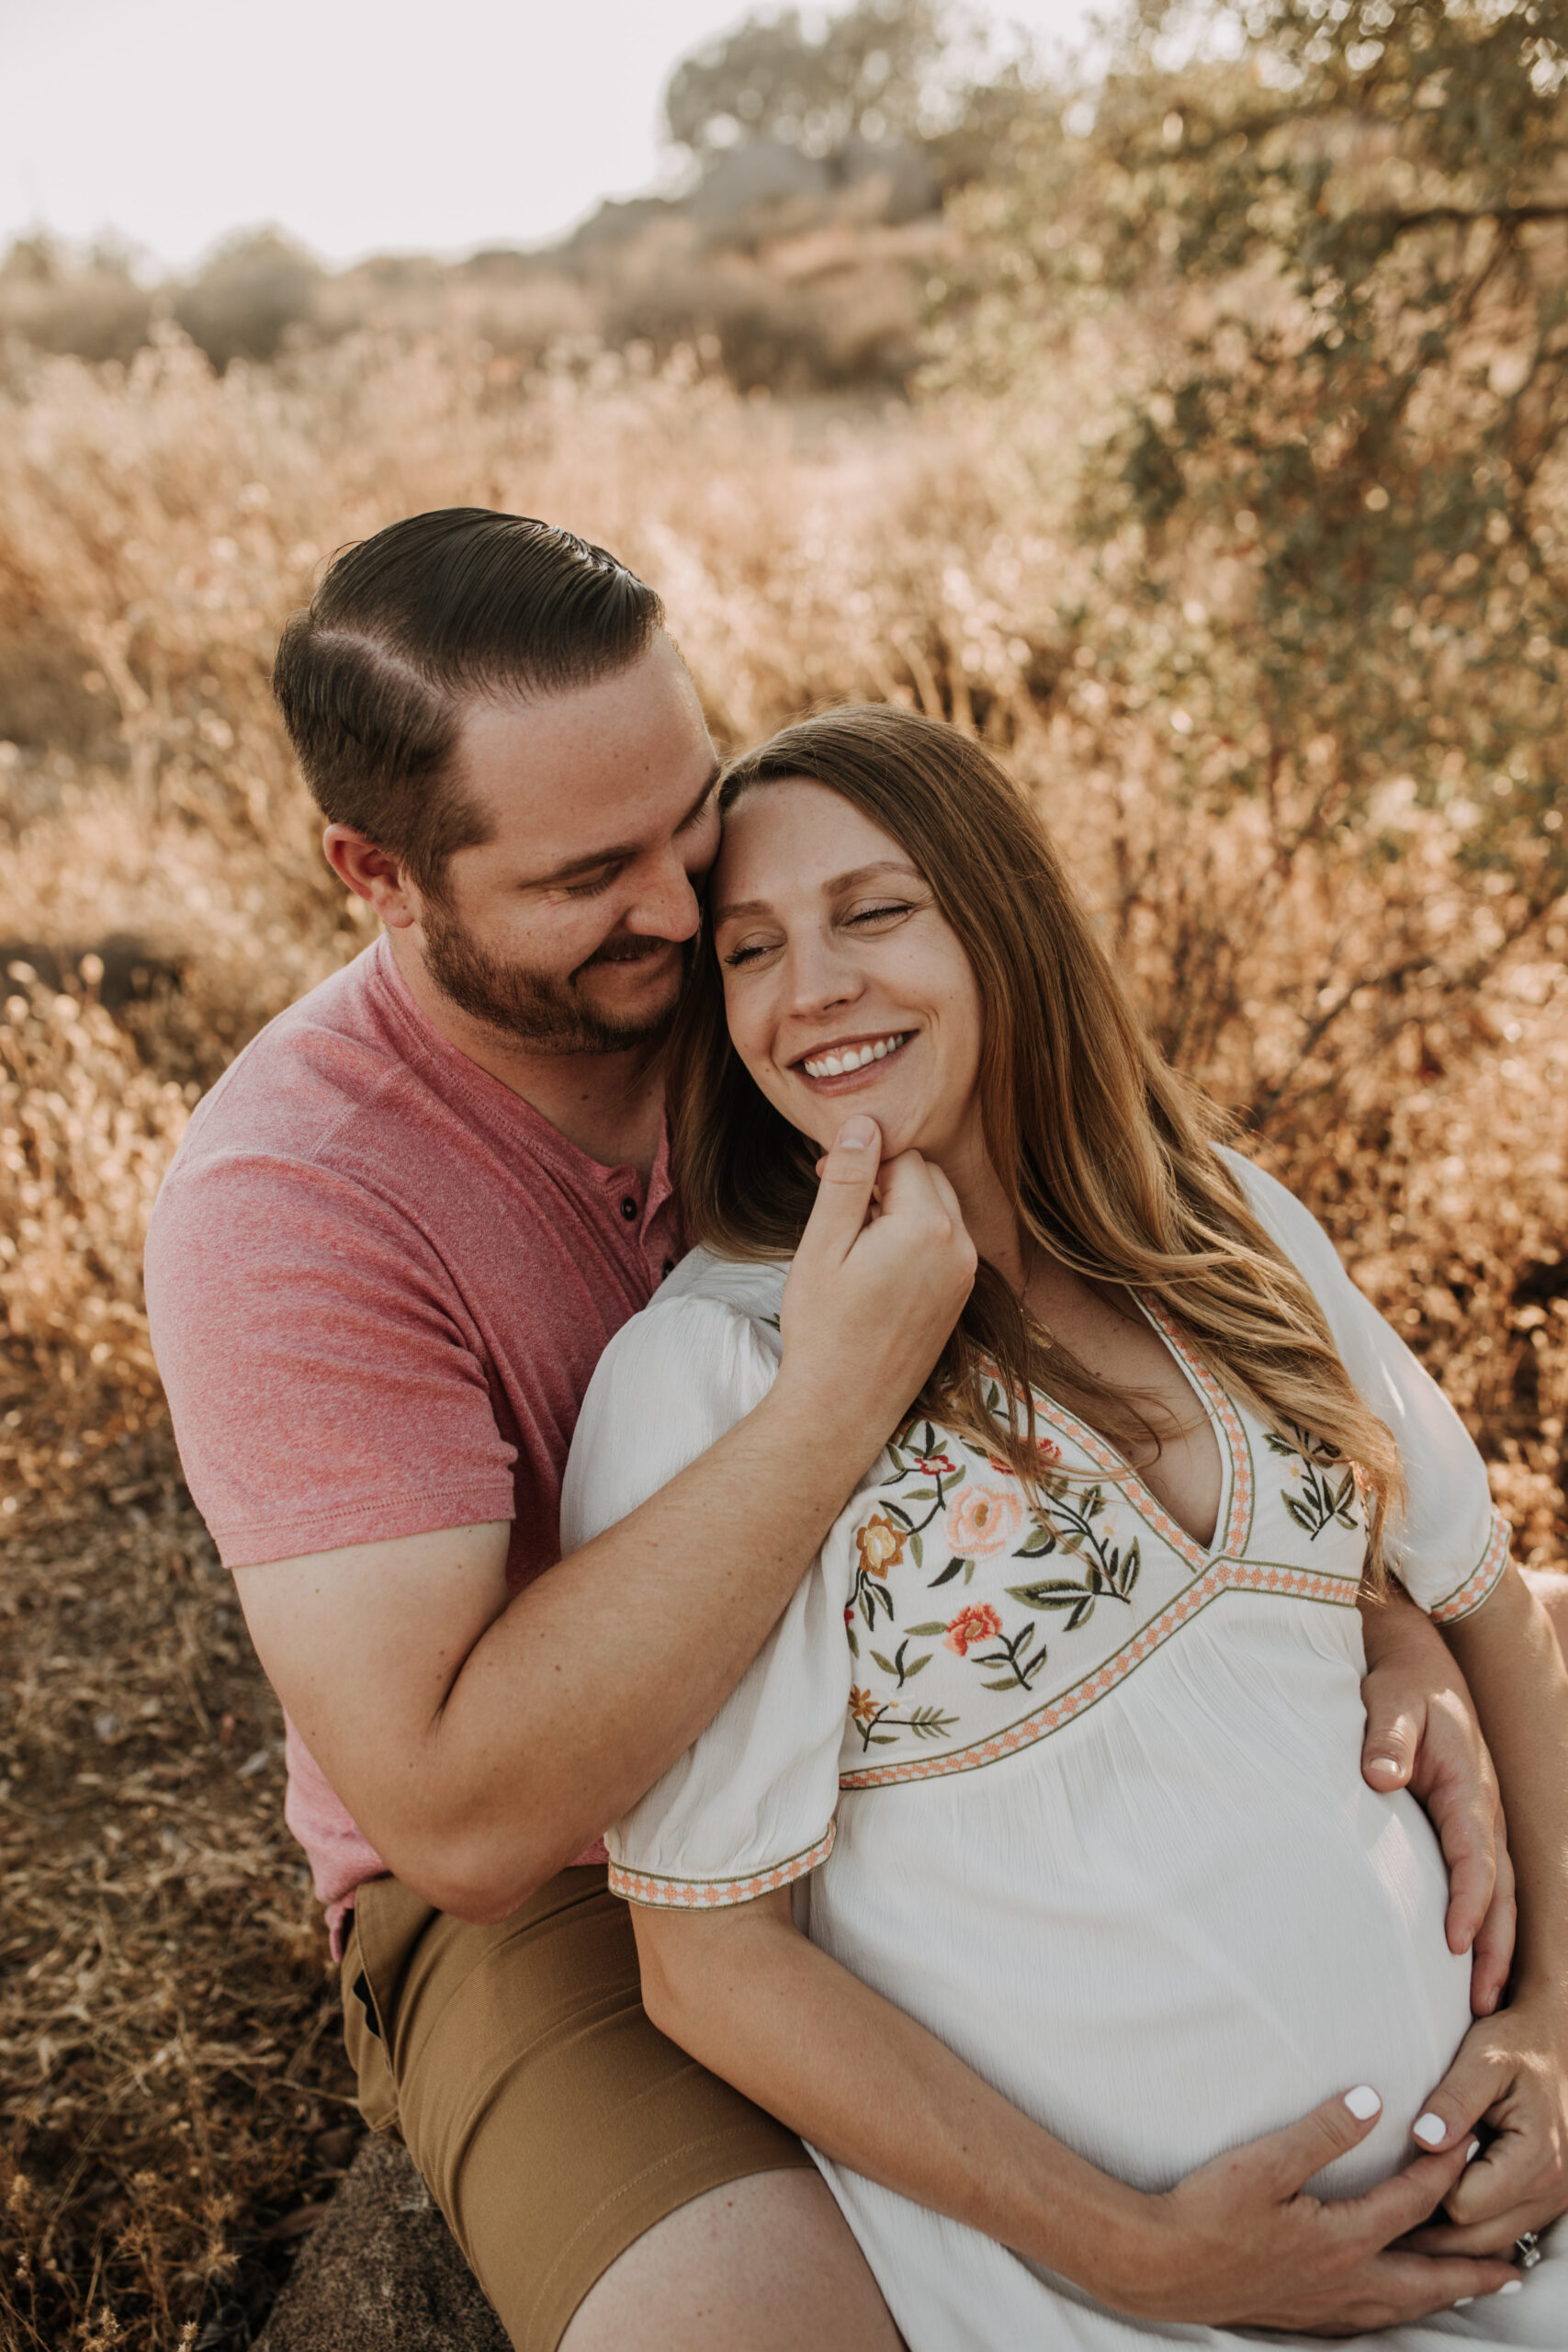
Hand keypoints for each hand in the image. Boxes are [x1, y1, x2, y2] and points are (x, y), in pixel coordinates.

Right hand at [777, 1116, 974, 1456]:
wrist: (843, 1407)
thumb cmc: (824, 1329)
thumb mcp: (823, 1246)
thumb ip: (848, 1181)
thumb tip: (863, 1124)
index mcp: (926, 1227)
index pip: (904, 1157)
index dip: (862, 1162)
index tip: (825, 1181)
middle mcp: (959, 1247)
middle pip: (929, 1177)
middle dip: (886, 1181)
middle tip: (839, 1210)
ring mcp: (964, 1275)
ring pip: (939, 1209)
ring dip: (901, 1208)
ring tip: (855, 1241)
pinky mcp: (959, 1298)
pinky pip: (943, 1243)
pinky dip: (914, 1238)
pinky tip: (876, 1266)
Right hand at [1104, 2085, 1518, 2334]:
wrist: (1159, 2266)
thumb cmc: (1207, 2212)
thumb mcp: (1265, 2161)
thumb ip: (1323, 2131)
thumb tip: (1373, 2100)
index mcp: (1342, 2239)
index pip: (1409, 2202)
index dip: (1442, 2172)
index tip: (1468, 2146)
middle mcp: (1344, 2280)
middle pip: (1426, 2278)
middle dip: (1471, 2270)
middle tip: (1512, 2269)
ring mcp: (1324, 2305)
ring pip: (1401, 2306)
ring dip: (1442, 2296)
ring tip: (1467, 2291)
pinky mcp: (1302, 2316)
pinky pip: (1371, 2320)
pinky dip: (1399, 2313)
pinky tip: (1392, 2307)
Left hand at [1358, 1593, 1514, 2012]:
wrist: (1420, 1668)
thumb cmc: (1403, 1689)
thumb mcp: (1392, 1702)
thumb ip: (1386, 1737)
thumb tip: (1381, 1778)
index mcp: (1469, 1788)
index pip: (1476, 1857)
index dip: (1469, 1903)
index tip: (1455, 1945)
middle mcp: (1484, 1812)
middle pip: (1499, 1891)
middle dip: (1494, 1948)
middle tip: (1482, 2005)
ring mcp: (1480, 1823)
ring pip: (1498, 1894)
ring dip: (1493, 1945)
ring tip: (1481, 2003)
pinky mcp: (1466, 1828)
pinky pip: (1482, 1882)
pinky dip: (1483, 1923)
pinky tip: (1468, 1960)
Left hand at [1390, 1992, 1567, 2254]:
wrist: (1557, 2041)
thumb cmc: (1518, 2043)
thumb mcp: (1484, 2057)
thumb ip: (1455, 2099)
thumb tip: (1424, 2138)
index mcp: (1537, 2157)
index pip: (1465, 2204)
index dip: (1428, 2186)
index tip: (1402, 2164)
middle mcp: (1554, 2189)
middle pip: (1476, 2238)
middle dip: (1430, 2226)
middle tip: (1378, 2211)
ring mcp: (1555, 2200)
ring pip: (1490, 2244)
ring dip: (1449, 2236)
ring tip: (1399, 2215)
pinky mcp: (1548, 2200)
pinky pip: (1505, 2233)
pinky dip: (1473, 2229)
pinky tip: (1437, 2209)